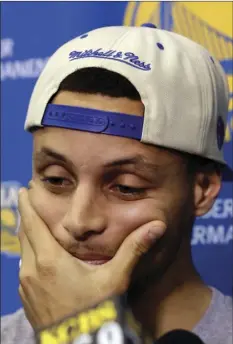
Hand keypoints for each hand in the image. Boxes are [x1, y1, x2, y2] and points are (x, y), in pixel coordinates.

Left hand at [18, 187, 165, 329]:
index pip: (33, 224)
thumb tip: (157, 227)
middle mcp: (33, 271)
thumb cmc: (96, 312)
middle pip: (25, 234)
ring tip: (33, 223)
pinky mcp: (28, 299)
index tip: (26, 189)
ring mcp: (27, 287)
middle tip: (28, 199)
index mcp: (51, 260)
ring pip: (23, 251)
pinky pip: (24, 268)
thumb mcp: (116, 279)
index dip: (28, 205)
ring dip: (27, 235)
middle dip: (27, 215)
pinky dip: (29, 254)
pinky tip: (38, 256)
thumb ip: (134, 250)